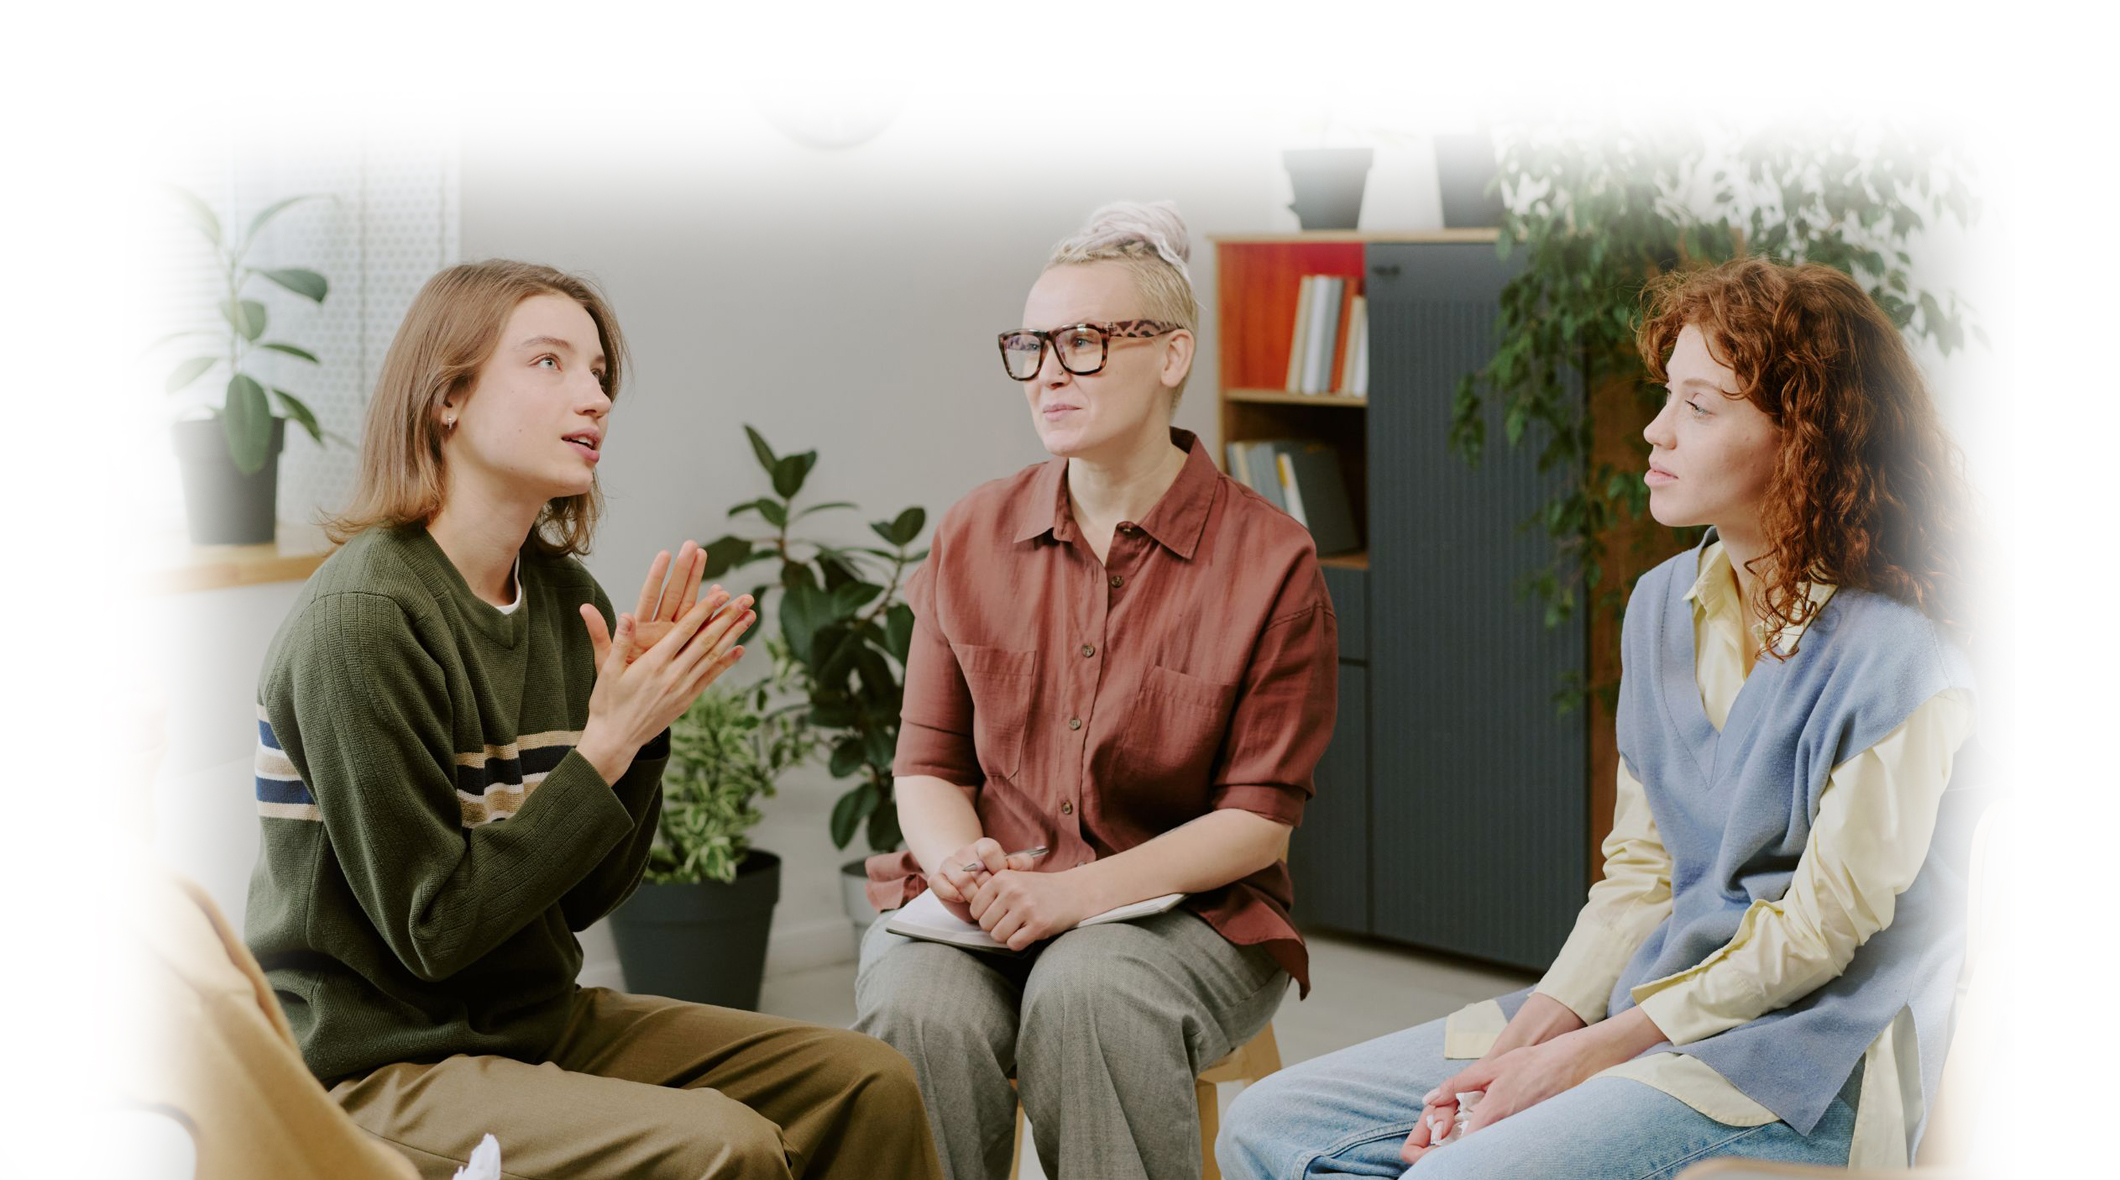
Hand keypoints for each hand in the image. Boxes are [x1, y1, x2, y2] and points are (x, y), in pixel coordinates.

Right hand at [575, 588, 755, 781]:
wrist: (616, 740)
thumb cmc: (607, 703)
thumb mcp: (608, 670)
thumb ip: (619, 641)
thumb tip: (627, 615)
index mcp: (654, 664)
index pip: (685, 630)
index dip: (705, 610)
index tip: (721, 593)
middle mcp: (673, 675)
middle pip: (707, 640)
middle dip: (728, 618)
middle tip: (746, 600)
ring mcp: (683, 689)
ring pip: (713, 656)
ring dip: (733, 635)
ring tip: (750, 618)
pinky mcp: (687, 700)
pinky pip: (711, 677)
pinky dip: (726, 662)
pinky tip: (739, 649)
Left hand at [579, 542, 716, 668]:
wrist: (631, 704)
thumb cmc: (616, 681)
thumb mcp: (605, 658)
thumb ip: (600, 633)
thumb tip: (584, 608)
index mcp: (642, 628)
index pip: (650, 596)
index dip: (657, 576)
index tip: (665, 554)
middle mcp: (660, 628)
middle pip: (675, 594)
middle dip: (685, 570)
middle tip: (694, 546)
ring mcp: (675, 636)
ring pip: (692, 606)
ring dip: (703, 586)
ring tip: (715, 567)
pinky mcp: (686, 647)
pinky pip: (703, 629)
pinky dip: (714, 615)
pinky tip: (726, 600)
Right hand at [929, 838, 1039, 923]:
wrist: (973, 886)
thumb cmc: (994, 879)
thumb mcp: (1012, 870)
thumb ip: (1021, 864)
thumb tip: (1015, 864)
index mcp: (984, 845)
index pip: (989, 850)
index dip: (998, 867)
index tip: (1003, 880)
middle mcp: (965, 852)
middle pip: (976, 870)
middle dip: (986, 888)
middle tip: (992, 896)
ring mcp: (949, 863)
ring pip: (960, 880)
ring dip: (972, 895)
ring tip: (979, 901)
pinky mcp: (937, 878)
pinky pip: (939, 884)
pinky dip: (951, 894)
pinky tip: (961, 899)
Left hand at [968, 866, 1097, 951]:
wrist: (1074, 893)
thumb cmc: (1039, 889)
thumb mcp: (1014, 879)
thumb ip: (992, 891)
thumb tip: (970, 914)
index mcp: (1002, 878)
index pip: (975, 909)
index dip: (984, 915)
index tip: (999, 913)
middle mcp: (1013, 891)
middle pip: (985, 924)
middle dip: (996, 927)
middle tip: (1012, 921)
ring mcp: (1026, 908)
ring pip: (997, 936)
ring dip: (1007, 936)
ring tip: (1021, 926)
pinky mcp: (1038, 924)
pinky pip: (1014, 944)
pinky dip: (1020, 943)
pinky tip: (1029, 932)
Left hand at [1399, 1009, 1637, 1166]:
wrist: (1569, 1063)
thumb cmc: (1529, 1063)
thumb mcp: (1487, 1068)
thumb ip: (1456, 1085)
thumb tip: (1430, 1098)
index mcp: (1494, 1112)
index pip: (1464, 1143)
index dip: (1447, 1146)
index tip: (1438, 1141)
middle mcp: (1508, 1127)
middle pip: (1477, 1149)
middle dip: (1460, 1148)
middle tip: (1448, 1138)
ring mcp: (1522, 1131)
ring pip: (1492, 1145)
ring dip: (1477, 1142)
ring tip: (1466, 1128)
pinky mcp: (1531, 1130)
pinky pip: (1507, 1140)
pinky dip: (1494, 1137)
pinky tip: (1491, 1124)